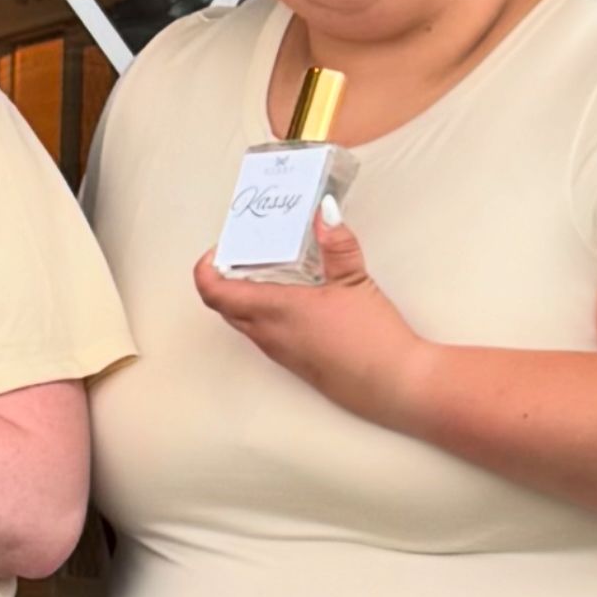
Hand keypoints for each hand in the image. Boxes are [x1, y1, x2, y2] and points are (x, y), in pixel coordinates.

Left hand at [190, 209, 427, 418]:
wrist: (391, 384)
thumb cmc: (370, 336)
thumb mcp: (354, 281)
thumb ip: (336, 244)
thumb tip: (324, 212)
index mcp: (273, 311)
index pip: (215, 293)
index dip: (205, 271)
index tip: (217, 252)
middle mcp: (267, 334)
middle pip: (224, 306)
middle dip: (223, 279)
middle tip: (242, 255)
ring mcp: (277, 351)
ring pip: (243, 321)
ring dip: (244, 297)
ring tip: (267, 271)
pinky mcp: (292, 362)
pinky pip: (263, 334)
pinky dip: (263, 313)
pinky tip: (293, 300)